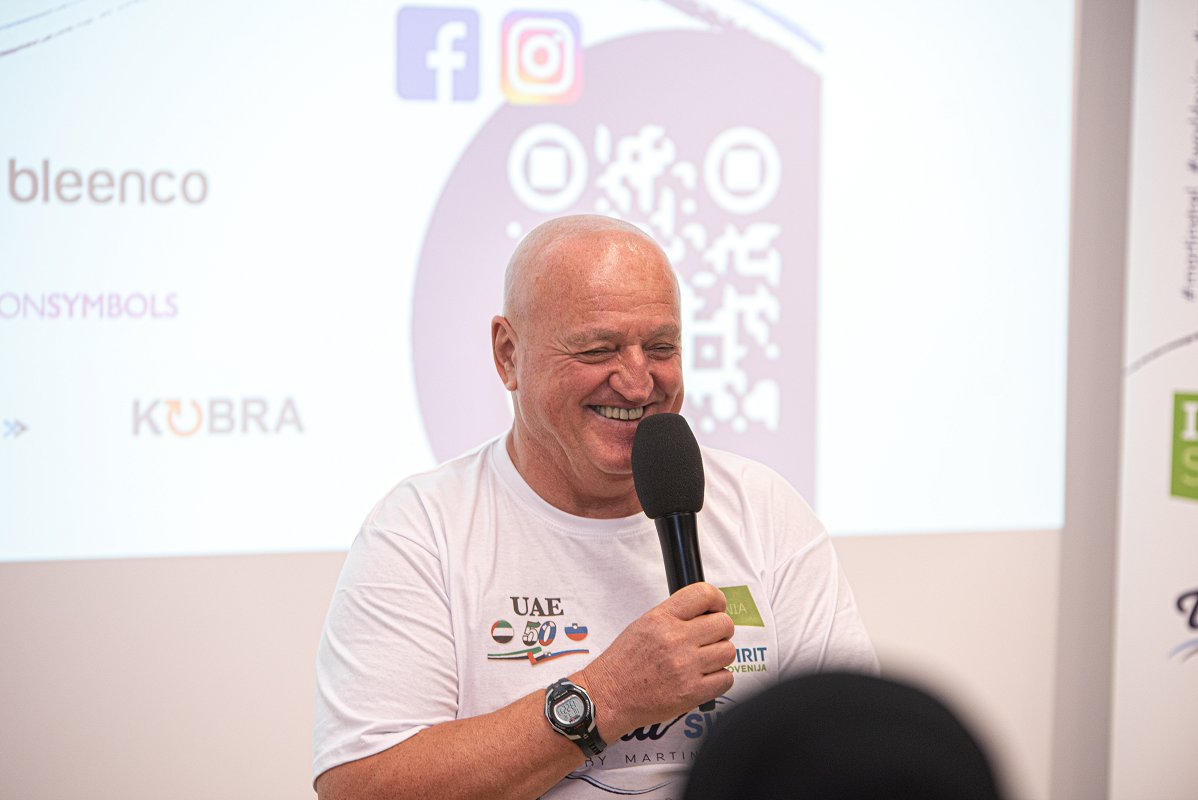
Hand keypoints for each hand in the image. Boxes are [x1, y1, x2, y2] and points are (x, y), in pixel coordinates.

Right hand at [575, 582, 735, 739]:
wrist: (609, 697)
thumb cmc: (623, 663)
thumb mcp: (642, 625)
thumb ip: (674, 616)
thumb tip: (705, 612)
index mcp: (661, 618)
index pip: (703, 594)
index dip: (717, 600)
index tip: (717, 607)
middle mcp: (675, 639)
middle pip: (724, 624)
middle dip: (720, 631)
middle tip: (708, 639)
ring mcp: (685, 667)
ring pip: (728, 651)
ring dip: (719, 656)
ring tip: (703, 660)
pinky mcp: (692, 692)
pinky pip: (726, 678)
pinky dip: (719, 679)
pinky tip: (703, 678)